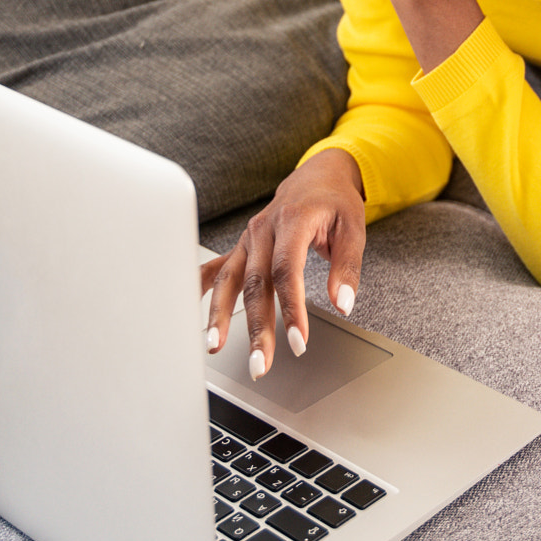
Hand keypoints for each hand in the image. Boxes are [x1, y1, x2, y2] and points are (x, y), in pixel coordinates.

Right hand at [201, 148, 365, 379]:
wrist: (317, 175)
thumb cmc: (335, 201)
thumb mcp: (354, 228)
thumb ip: (347, 268)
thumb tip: (343, 303)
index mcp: (293, 220)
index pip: (287, 271)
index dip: (291, 309)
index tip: (298, 342)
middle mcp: (263, 229)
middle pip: (255, 283)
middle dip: (256, 327)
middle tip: (260, 364)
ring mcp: (247, 238)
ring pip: (229, 280)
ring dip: (219, 315)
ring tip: (213, 347)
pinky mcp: (241, 246)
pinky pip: (215, 268)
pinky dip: (199, 289)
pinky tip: (185, 311)